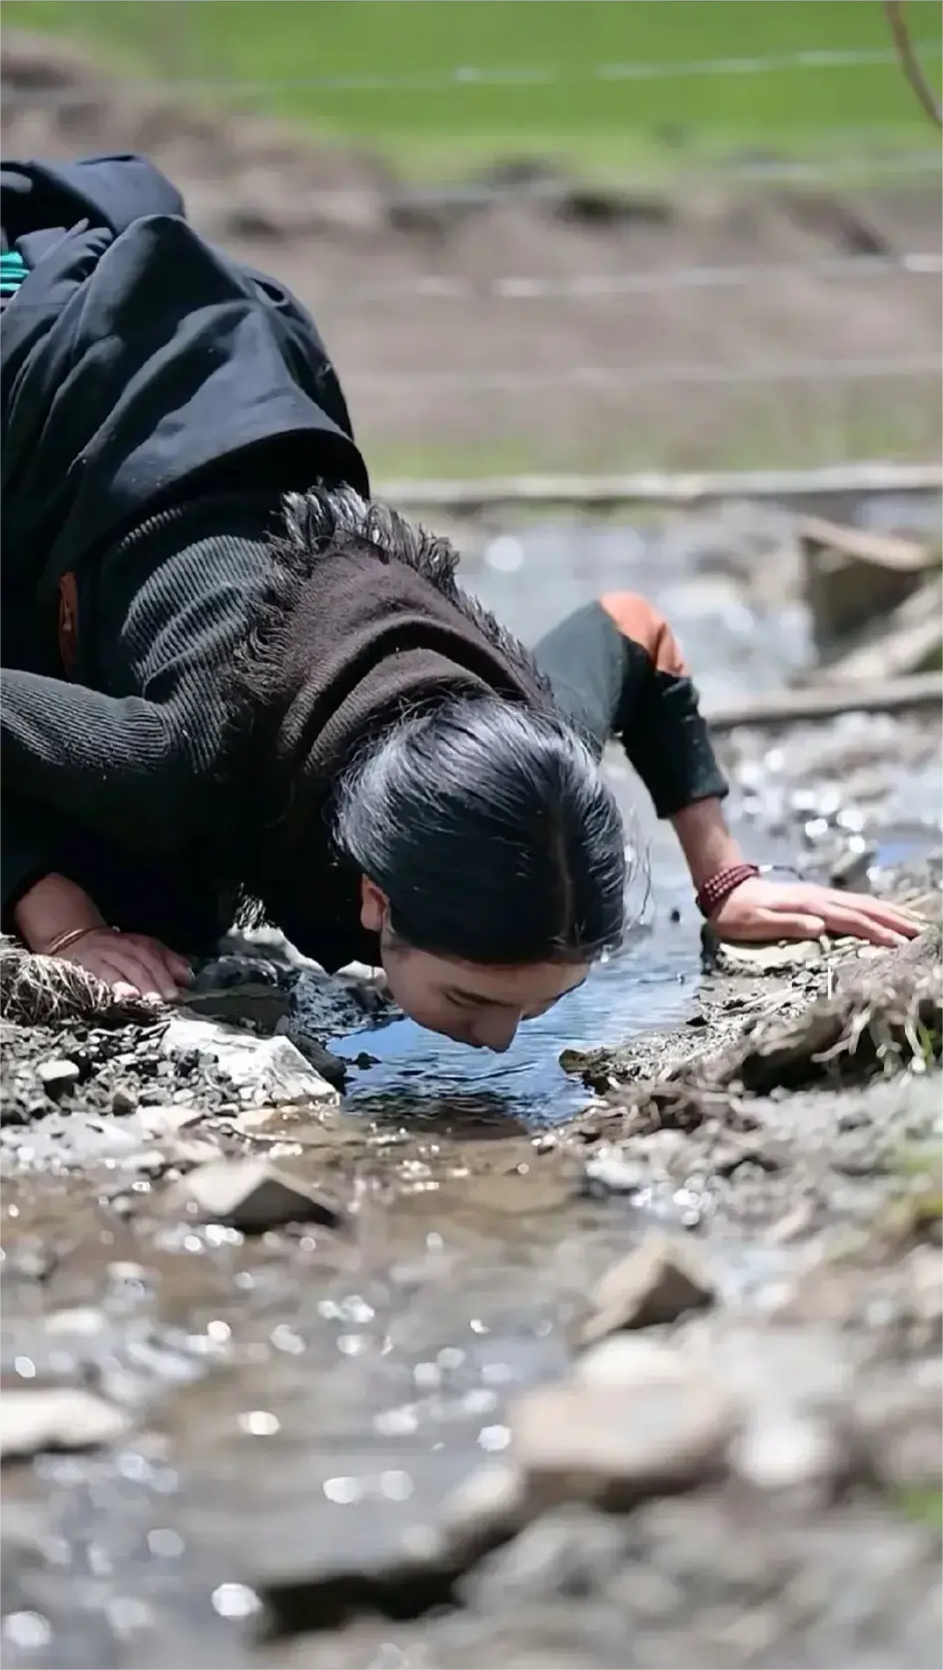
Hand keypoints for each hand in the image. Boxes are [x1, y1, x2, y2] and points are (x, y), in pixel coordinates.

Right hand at [14, 873, 189, 1000]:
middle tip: (165, 999)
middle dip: (155, 980)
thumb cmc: (114, 952)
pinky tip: (125, 995)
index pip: (154, 954)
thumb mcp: (141, 951)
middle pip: (141, 961)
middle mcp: (121, 946)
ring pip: (124, 966)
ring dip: (138, 983)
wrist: (71, 937)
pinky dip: (115, 983)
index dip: (166, 971)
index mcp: (138, 943)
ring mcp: (102, 954)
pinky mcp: (84, 963)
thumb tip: (188, 977)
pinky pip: (101, 973)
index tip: (176, 991)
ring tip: (149, 999)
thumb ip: (167, 962)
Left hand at [709, 876, 923, 949]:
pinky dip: (874, 907)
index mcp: (809, 906)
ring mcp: (820, 895)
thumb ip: (787, 925)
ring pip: (862, 903)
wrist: (726, 889)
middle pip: (864, 908)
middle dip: (893, 920)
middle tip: (919, 933)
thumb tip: (819, 926)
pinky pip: (853, 902)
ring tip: (912, 923)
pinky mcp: (818, 897)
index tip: (898, 944)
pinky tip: (884, 913)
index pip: (850, 920)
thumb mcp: (756, 922)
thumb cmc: (738, 914)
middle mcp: (820, 898)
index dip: (875, 932)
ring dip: (889, 912)